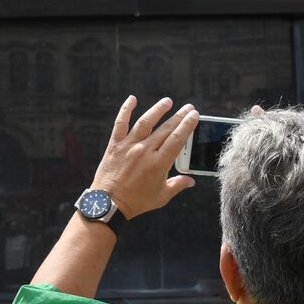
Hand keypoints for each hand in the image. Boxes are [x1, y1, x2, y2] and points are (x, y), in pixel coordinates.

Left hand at [91, 96, 198, 218]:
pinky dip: (126, 110)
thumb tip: (191, 181)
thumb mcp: (161, 197)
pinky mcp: (115, 145)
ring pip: (146, 122)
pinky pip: (120, 123)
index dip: (187, 125)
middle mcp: (145, 151)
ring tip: (167, 101)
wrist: (109, 204)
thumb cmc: (137, 202)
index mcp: (159, 163)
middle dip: (179, 116)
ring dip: (158, 110)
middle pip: (165, 129)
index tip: (194, 116)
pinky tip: (132, 99)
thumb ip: (177, 185)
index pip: (178, 139)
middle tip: (188, 107)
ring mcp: (129, 146)